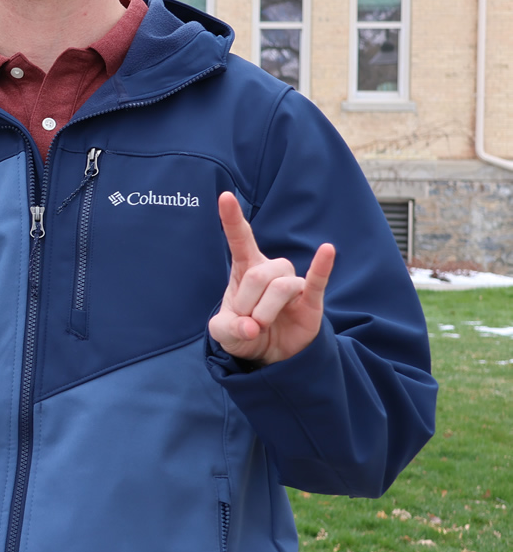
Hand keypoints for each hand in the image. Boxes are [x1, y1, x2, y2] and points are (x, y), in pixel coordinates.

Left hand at [209, 192, 334, 364]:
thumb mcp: (224, 333)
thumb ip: (229, 329)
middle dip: (248, 303)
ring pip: (281, 286)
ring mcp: (292, 283)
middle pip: (259, 274)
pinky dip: (322, 266)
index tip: (225, 197)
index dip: (232, 219)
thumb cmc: (245, 332)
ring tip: (262, 325)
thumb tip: (251, 328)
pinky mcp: (311, 300)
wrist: (270, 354)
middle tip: (247, 323)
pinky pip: (317, 280)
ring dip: (266, 310)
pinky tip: (327, 250)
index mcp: (245, 270)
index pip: (240, 240)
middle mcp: (271, 271)